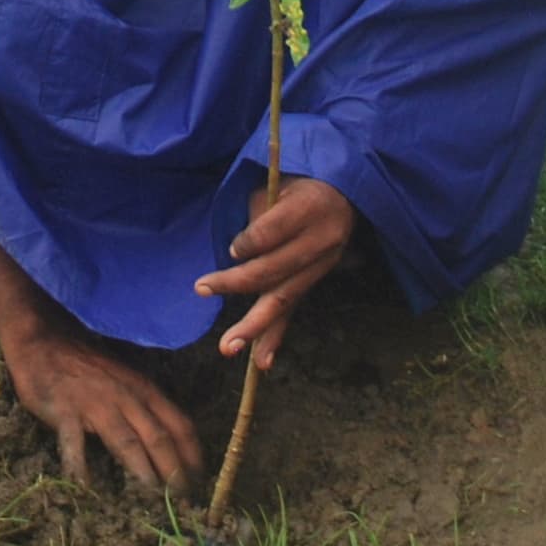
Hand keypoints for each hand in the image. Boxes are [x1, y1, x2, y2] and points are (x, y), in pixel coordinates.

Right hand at [0, 323, 202, 488]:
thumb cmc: (87, 365)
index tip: (200, 479)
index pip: (179, 424)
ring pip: (126, 440)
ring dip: (142, 469)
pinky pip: (74, 443)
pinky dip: (80, 465)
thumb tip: (168, 441)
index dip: (193, 453)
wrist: (43, 342)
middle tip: (183, 498)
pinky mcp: (65, 411)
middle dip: (174, 469)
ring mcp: (95, 404)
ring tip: (153, 495)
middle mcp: (125, 397)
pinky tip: (85, 486)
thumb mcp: (126, 378)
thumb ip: (144, 405)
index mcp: (143, 390)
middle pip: (158, 437)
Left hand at [196, 176, 357, 373]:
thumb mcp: (278, 184)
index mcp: (311, 207)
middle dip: (237, 282)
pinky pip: (292, 311)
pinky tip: (262, 361)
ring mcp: (320, 266)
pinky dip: (275, 337)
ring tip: (228, 347)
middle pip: (275, 268)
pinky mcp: (313, 282)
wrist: (343, 195)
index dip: (251, 241)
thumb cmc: (298, 185)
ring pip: (283, 298)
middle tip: (202, 288)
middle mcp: (321, 241)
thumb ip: (258, 213)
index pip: (275, 229)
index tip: (231, 248)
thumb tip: (236, 252)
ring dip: (254, 326)